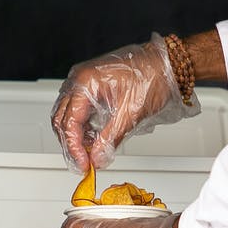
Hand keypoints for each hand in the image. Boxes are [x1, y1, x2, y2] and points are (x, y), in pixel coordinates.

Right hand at [51, 34, 196, 171]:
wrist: (166, 64)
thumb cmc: (152, 77)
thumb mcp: (130, 113)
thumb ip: (110, 139)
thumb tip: (97, 158)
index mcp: (85, 82)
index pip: (69, 122)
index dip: (74, 148)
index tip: (83, 164)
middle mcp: (79, 79)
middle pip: (61, 119)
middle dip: (71, 144)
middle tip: (84, 162)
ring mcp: (83, 81)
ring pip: (67, 114)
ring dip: (77, 136)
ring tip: (91, 152)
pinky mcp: (90, 85)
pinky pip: (78, 108)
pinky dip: (84, 126)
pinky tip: (94, 138)